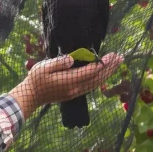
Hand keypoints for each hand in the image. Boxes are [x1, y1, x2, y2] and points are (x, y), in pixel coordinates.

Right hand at [9, 53, 123, 118]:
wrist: (32, 96)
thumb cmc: (36, 79)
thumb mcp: (44, 67)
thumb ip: (59, 63)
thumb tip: (72, 60)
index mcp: (69, 80)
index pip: (90, 72)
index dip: (103, 64)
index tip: (111, 55)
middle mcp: (75, 88)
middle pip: (97, 78)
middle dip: (110, 68)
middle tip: (120, 57)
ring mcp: (76, 92)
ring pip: (96, 83)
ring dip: (107, 74)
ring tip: (116, 64)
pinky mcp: (74, 93)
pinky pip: (92, 86)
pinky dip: (100, 79)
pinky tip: (104, 74)